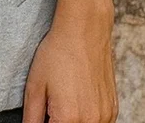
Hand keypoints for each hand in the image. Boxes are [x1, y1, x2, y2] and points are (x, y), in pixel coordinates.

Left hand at [21, 3, 118, 122]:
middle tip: (52, 105)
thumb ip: (32, 117)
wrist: (84, 30)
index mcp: (68, 118)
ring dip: (73, 121)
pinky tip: (77, 98)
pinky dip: (86, 118)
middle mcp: (91, 121)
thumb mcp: (34, 84)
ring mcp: (105, 116)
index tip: (44, 114)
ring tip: (64, 99)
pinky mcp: (113, 109)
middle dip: (58, 121)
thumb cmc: (58, 53)